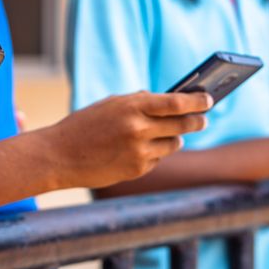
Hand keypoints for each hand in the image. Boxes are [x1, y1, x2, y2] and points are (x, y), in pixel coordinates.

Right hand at [49, 91, 211, 189]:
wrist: (59, 155)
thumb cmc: (84, 125)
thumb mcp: (110, 105)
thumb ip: (138, 102)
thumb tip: (168, 101)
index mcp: (131, 106)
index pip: (175, 102)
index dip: (196, 100)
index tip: (209, 99)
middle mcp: (138, 128)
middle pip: (183, 124)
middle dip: (196, 121)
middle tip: (203, 119)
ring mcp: (139, 151)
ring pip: (174, 143)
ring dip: (173, 138)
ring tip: (164, 135)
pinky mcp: (137, 169)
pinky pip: (158, 159)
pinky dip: (154, 153)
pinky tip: (137, 151)